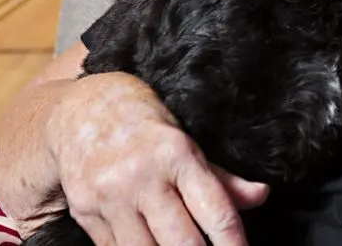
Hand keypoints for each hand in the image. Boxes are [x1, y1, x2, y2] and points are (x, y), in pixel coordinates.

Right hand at [44, 72, 268, 245]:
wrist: (80, 109)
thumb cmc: (143, 124)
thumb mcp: (185, 141)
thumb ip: (221, 177)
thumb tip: (261, 196)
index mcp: (176, 154)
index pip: (215, 210)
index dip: (233, 243)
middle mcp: (142, 176)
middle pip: (181, 241)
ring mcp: (109, 197)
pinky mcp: (84, 213)